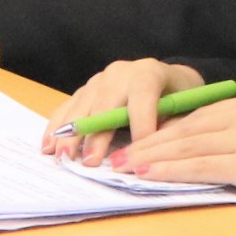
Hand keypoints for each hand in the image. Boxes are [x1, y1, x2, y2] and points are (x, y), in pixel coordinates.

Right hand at [43, 60, 201, 165]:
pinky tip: (48, 145)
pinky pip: (67, 107)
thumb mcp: (187, 109)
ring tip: (63, 157)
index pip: (142, 98)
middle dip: (96, 135)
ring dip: (70, 134)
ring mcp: (99, 80)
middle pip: (104, 104)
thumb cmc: (180, 98)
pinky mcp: (85, 90)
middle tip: (90, 161)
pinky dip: (57, 127)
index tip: (136, 155)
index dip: (141, 126)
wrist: (168, 80)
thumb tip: (155, 150)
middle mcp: (120, 73)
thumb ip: (173, 126)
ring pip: (81, 106)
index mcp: (149, 73)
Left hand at [106, 90, 235, 204]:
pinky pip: (204, 165)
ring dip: (151, 157)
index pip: (199, 116)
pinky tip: (150, 175)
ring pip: (189, 146)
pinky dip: (172, 170)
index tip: (139, 140)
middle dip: (148, 141)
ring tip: (123, 165)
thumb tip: (214, 147)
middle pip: (186, 128)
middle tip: (116, 153)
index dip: (165, 129)